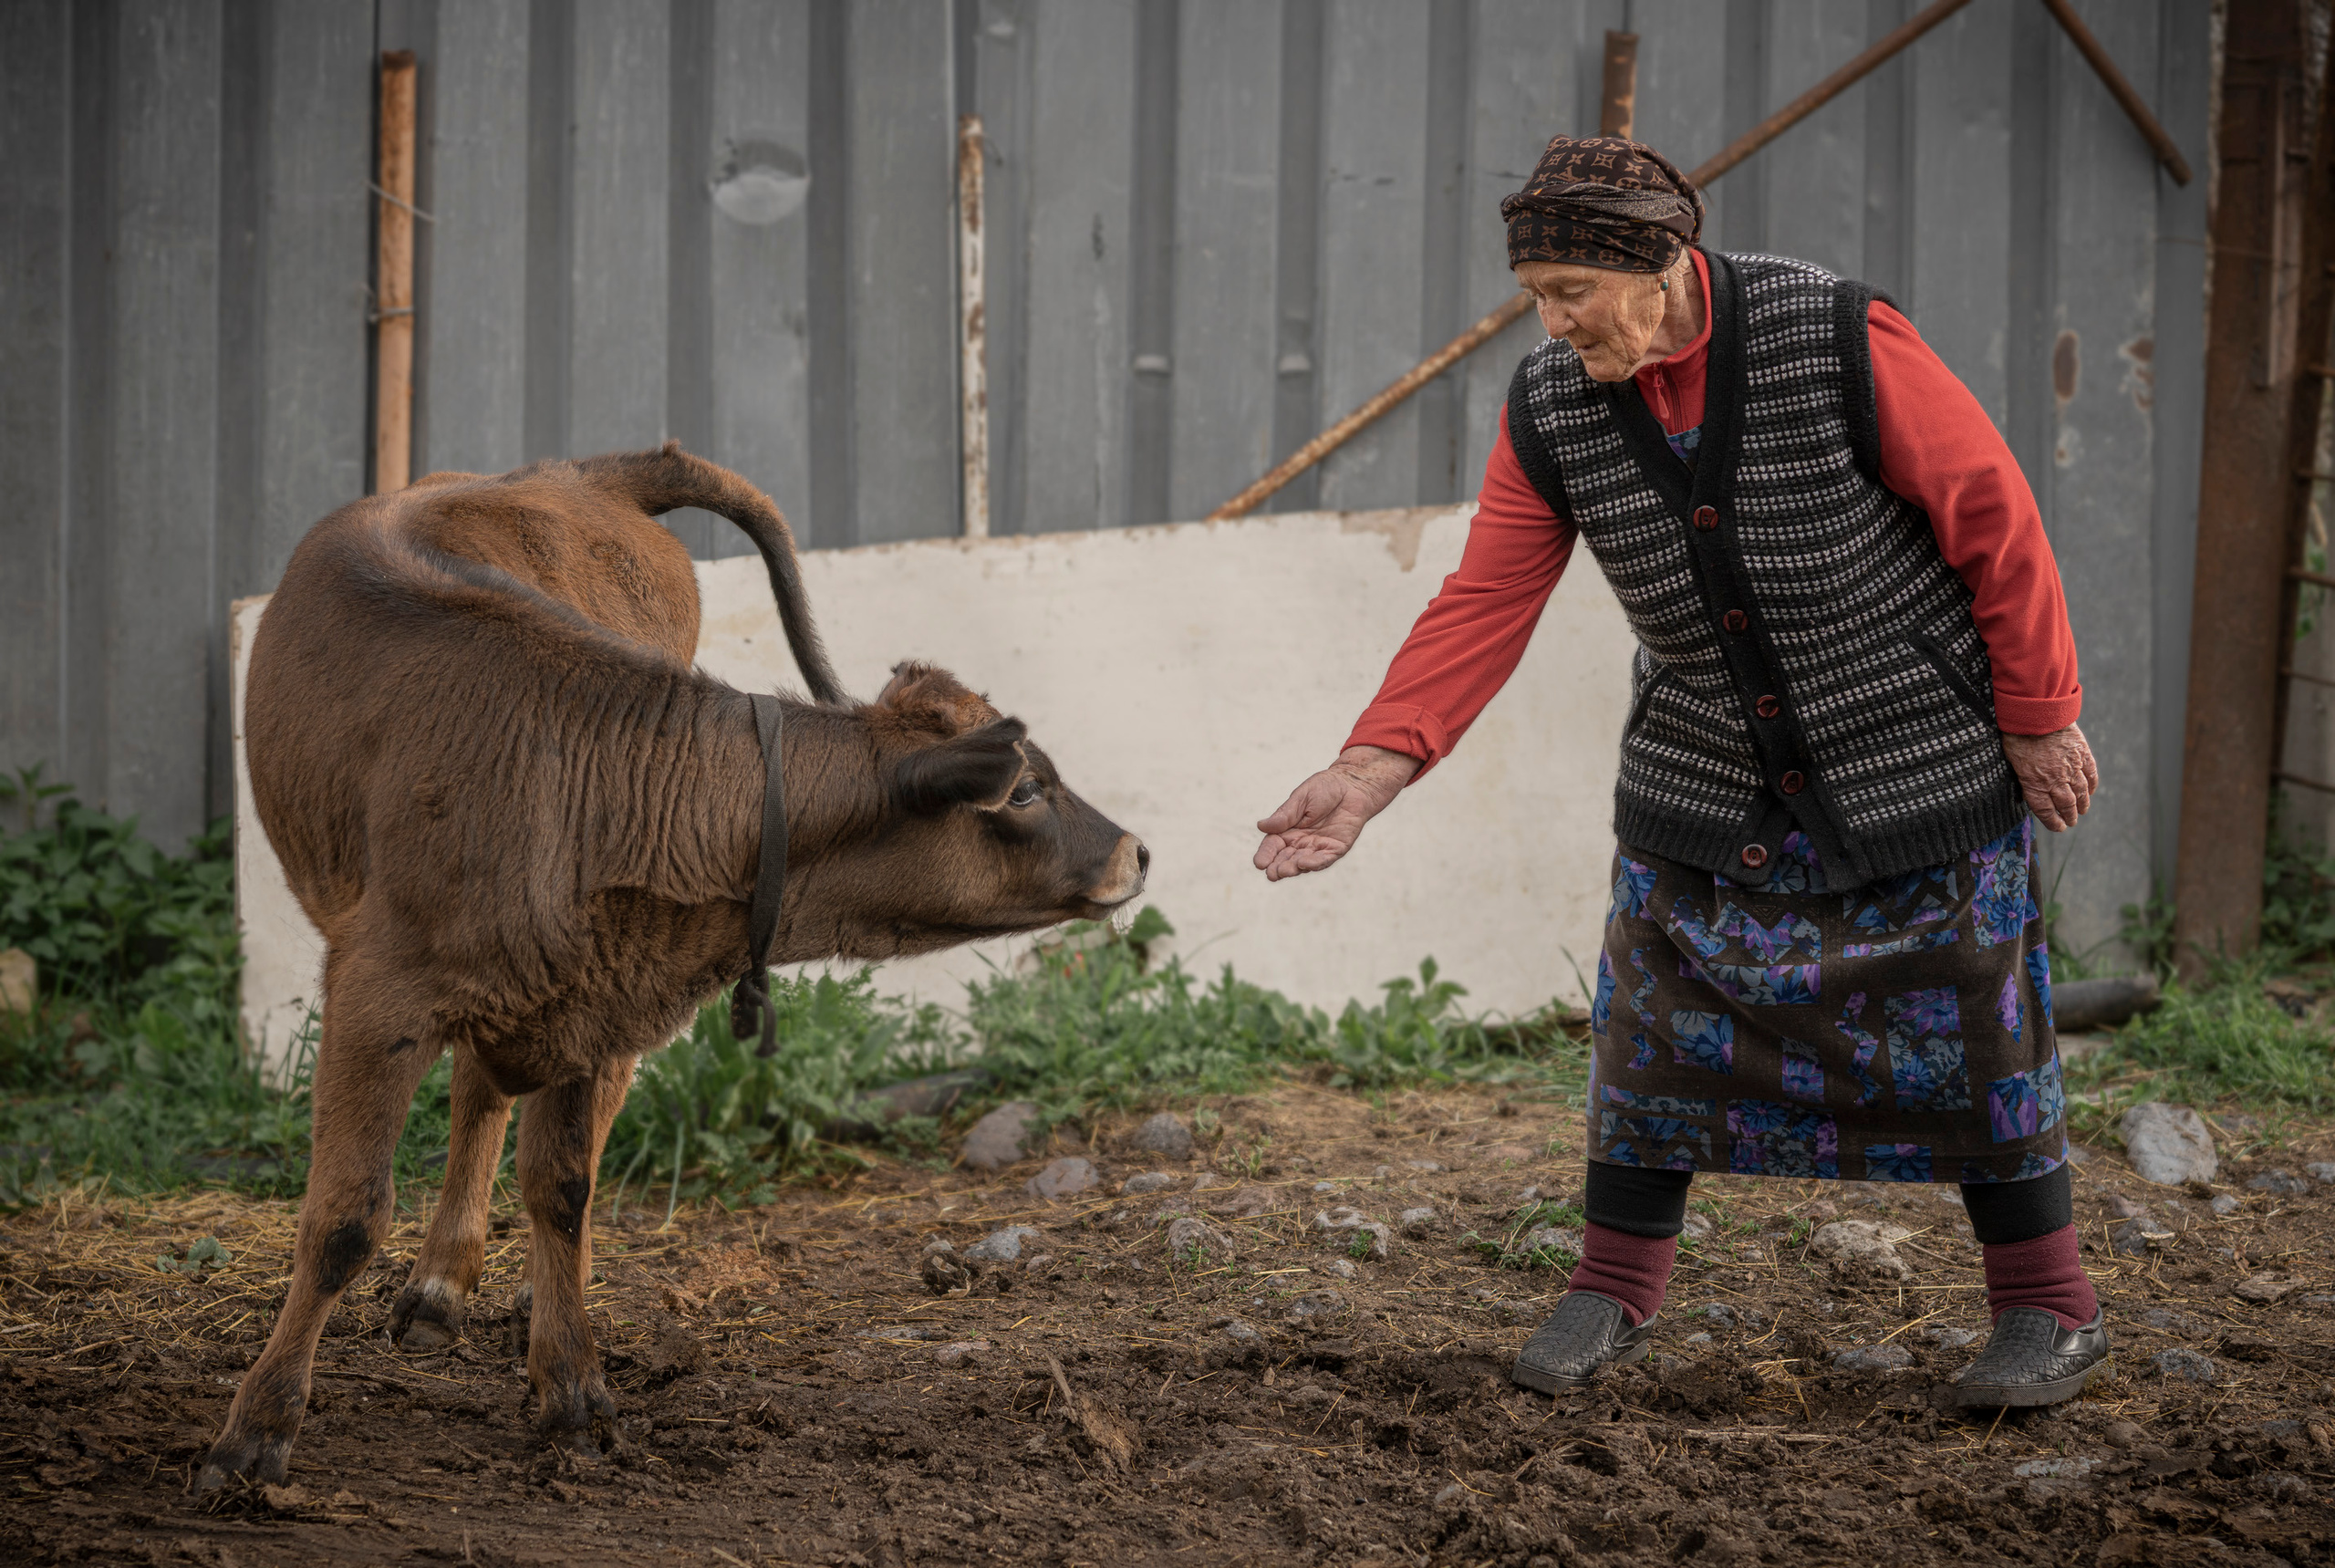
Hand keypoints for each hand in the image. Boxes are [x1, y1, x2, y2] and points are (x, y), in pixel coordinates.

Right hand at [1253, 746, 1420, 880]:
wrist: (1353, 785)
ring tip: (1284, 871)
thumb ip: (1284, 815)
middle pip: (1286, 858)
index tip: (1259, 863)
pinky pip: (1325, 859)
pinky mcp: (1336, 849)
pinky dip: (1315, 863)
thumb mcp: (1301, 798)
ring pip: (1303, 862)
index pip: (1273, 845)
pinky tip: (1304, 864)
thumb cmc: (1325, 788)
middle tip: (1271, 874)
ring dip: (1293, 868)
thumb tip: (1261, 826)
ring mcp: (1318, 847)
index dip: (1266, 854)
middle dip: (1278, 867)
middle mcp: (1301, 842)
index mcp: (1288, 829)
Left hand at [2001, 724, 2097, 831]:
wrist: (2036, 714)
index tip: (2058, 828)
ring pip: (2080, 792)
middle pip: (2065, 804)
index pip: (2045, 810)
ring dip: (2082, 804)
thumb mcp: (2012, 761)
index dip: (2053, 822)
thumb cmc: (2018, 736)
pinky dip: (2091, 785)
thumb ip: (2025, 777)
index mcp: (2034, 784)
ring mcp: (2071, 767)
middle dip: (2069, 816)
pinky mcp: (2082, 754)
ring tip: (2082, 811)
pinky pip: (2090, 774)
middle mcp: (2055, 780)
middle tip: (2071, 822)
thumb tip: (2030, 788)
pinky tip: (2090, 791)